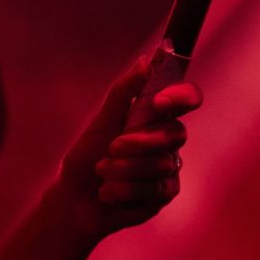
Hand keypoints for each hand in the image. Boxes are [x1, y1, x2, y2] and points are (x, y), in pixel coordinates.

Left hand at [54, 57, 202, 240]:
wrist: (72, 198)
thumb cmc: (87, 157)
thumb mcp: (100, 121)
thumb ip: (123, 92)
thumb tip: (145, 61)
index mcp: (156, 118)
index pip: (186, 99)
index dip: (182, 96)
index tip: (160, 101)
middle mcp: (167, 141)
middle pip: (176, 134)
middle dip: (138, 142)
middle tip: (111, 148)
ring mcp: (168, 169)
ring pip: (160, 164)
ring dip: (121, 169)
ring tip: (102, 173)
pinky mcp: (163, 195)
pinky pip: (154, 190)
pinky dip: (123, 190)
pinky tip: (109, 192)